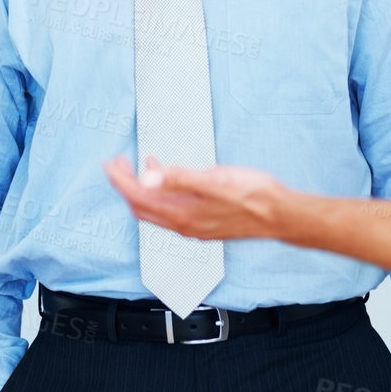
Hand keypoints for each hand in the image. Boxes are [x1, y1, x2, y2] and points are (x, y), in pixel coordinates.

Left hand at [103, 156, 288, 240]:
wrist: (280, 215)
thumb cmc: (253, 197)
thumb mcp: (214, 180)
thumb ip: (179, 177)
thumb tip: (149, 175)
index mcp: (182, 214)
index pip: (138, 197)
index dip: (120, 180)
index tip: (110, 164)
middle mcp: (184, 225)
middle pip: (141, 207)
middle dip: (126, 185)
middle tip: (119, 164)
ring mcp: (194, 226)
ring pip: (156, 210)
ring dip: (143, 189)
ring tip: (141, 166)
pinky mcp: (204, 224)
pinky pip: (171, 211)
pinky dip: (162, 194)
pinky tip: (171, 181)